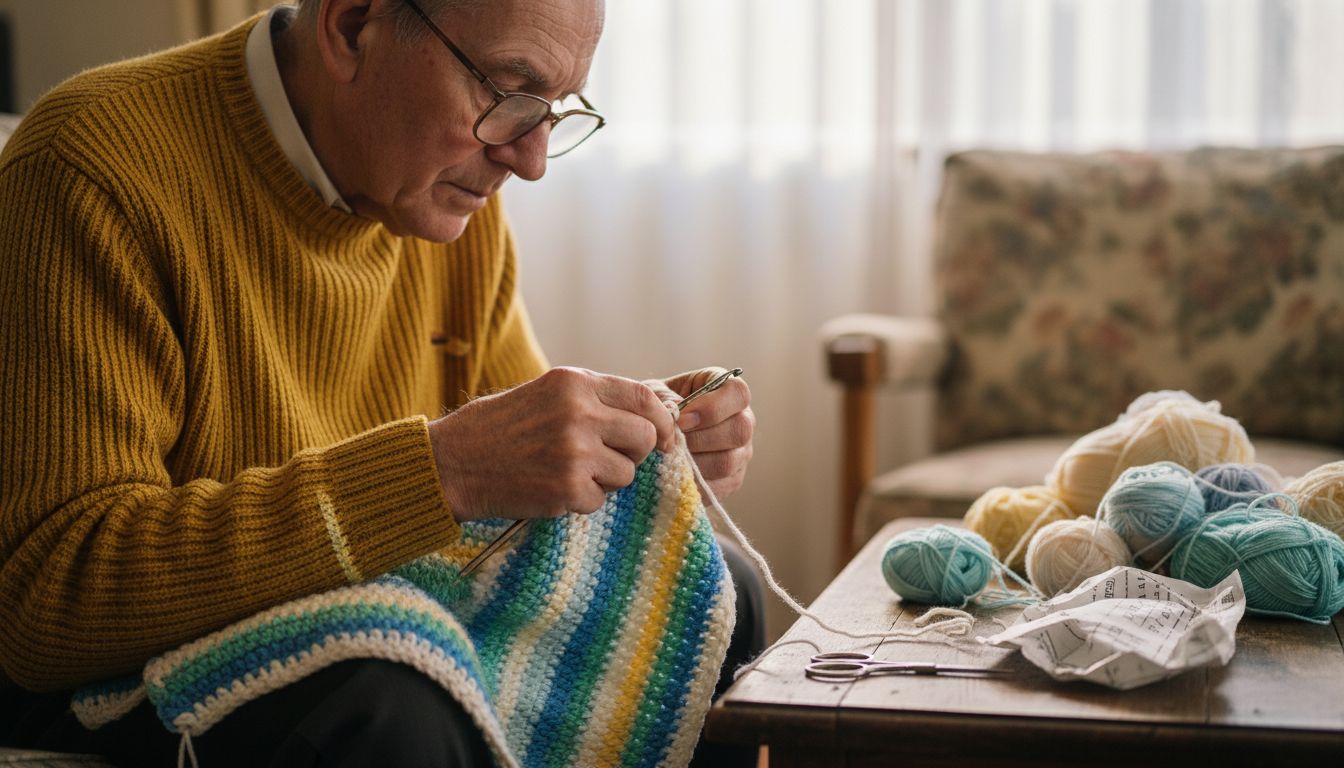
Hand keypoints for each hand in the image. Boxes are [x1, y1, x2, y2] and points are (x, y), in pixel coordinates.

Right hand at [428, 367, 675, 521]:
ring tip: (566, 471)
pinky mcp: (566, 488)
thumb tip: (650, 416)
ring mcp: (574, 451)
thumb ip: (594, 400)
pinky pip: (599, 500)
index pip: (644, 397)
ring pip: (626, 474)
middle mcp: (579, 412)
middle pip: (645, 437)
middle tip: (608, 459)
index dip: (662, 420)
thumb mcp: (546, 393)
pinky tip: (550, 488)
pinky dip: (580, 501)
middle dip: (635, 454)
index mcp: (575, 383)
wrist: (451, 463)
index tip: (666, 437)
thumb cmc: (498, 428)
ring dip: (605, 480)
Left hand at [659, 367, 754, 498]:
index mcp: (727, 390)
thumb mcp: (653, 393)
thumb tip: (676, 413)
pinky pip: (720, 485)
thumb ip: (663, 398)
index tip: (682, 418)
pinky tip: (674, 473)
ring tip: (669, 457)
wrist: (652, 437)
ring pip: (729, 460)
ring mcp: (741, 451)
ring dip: (694, 461)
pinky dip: (693, 481)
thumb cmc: (656, 407)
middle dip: (701, 437)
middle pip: (740, 429)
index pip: (738, 392)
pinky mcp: (732, 479)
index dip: (713, 406)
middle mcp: (743, 419)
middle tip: (673, 441)